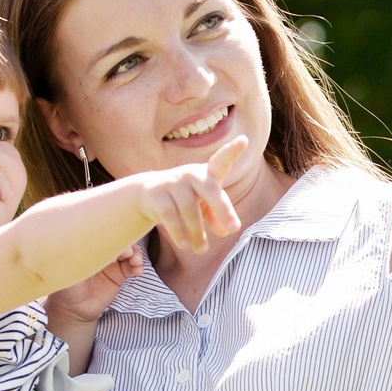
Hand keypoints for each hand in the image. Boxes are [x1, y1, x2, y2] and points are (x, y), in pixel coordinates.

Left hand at [46, 243, 144, 329]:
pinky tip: (138, 271)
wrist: (74, 309)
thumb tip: (92, 242)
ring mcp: (112, 263)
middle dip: (127, 245)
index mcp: (89, 247)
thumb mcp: (70, 269)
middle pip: (119, 241)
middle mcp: (101, 252)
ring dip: (136, 254)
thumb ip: (79, 255)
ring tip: (136, 262)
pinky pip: (132, 267)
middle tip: (128, 253)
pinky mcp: (120, 275)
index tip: (118, 242)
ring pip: (129, 252)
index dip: (114, 237)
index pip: (104, 236)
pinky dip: (138, 267)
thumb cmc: (67, 287)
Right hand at [131, 136, 247, 253]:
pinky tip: (184, 244)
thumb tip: (227, 230)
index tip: (244, 141)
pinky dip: (178, 231)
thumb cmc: (186, 199)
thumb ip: (217, 216)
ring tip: (201, 250)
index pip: (221, 161)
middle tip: (233, 228)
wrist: (147, 195)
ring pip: (188, 209)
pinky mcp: (156, 195)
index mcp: (206, 174)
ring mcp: (172, 182)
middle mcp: (190, 174)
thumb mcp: (203, 207)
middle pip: (209, 189)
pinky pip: (169, 215)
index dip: (231, 151)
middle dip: (222, 208)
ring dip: (197, 232)